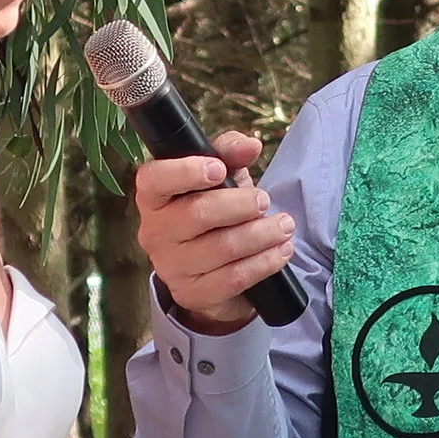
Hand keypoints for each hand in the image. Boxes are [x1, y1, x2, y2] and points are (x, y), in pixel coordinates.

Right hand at [132, 131, 293, 332]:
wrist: (209, 271)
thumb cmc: (211, 212)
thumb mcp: (219, 177)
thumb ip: (229, 153)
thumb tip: (250, 145)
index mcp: (153, 197)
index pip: (154, 179)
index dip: (185, 172)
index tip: (219, 170)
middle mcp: (153, 232)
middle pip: (198, 213)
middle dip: (240, 205)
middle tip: (265, 200)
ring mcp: (171, 266)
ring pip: (222, 247)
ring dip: (261, 235)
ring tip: (284, 226)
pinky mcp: (192, 293)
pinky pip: (234, 278)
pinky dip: (264, 263)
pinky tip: (281, 251)